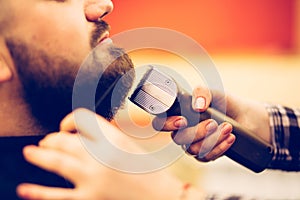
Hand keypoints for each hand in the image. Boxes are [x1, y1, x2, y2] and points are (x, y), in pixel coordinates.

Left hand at [17, 109, 202, 199]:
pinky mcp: (89, 199)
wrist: (161, 196)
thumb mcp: (130, 145)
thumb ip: (108, 135)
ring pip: (57, 161)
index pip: (81, 118)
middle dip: (52, 139)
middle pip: (64, 139)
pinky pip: (58, 196)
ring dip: (40, 155)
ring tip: (31, 152)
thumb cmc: (148, 171)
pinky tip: (25, 188)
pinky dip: (39, 192)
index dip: (68, 120)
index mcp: (114, 138)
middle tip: (46, 141)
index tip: (65, 127)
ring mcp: (93, 178)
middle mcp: (101, 155)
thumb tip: (83, 131)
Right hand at [153, 86, 270, 161]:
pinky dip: (219, 147)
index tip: (183, 120)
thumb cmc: (226, 104)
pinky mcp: (205, 154)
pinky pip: (205, 157)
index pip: (161, 123)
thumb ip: (203, 93)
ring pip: (192, 149)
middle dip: (197, 132)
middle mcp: (183, 131)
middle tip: (213, 123)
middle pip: (178, 139)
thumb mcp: (215, 93)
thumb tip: (197, 106)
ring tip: (228, 127)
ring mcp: (193, 144)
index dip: (167, 124)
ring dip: (212, 139)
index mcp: (179, 115)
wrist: (246, 117)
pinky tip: (230, 137)